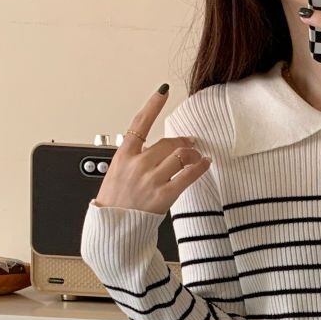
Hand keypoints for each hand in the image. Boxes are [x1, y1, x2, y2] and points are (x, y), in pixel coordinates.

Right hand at [94, 84, 210, 214]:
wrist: (114, 227)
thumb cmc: (115, 203)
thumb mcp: (116, 173)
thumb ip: (134, 159)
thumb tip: (153, 152)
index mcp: (124, 155)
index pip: (139, 123)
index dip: (153, 105)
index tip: (163, 91)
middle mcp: (138, 164)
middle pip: (167, 143)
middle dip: (182, 142)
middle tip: (190, 143)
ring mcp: (151, 179)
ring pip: (180, 157)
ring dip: (192, 154)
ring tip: (197, 155)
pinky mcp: (163, 195)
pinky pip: (187, 176)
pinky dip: (200, 167)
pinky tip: (205, 164)